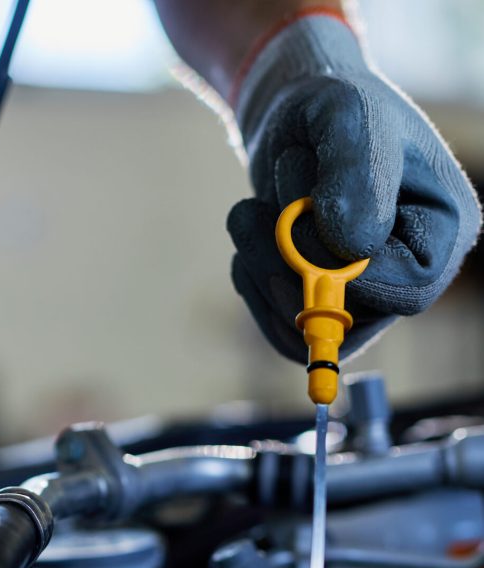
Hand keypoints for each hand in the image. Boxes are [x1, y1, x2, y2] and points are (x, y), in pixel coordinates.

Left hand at [227, 14, 480, 361]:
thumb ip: (357, 172)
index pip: (411, 288)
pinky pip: (281, 330)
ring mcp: (363, 298)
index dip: (351, 270)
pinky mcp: (320, 306)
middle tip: (261, 203)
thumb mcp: (347, 115)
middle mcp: (410, 274)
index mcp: (445, 229)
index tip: (307, 210)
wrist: (294, 122)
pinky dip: (251, 283)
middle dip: (291, 259)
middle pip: (351, 312)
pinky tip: (249, 238)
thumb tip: (351, 246)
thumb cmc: (332, 109)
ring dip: (262, 267)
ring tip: (252, 211)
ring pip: (308, 329)